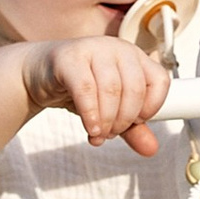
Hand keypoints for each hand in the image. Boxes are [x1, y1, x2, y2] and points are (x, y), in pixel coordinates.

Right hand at [35, 38, 173, 156]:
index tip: (136, 122)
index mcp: (134, 57)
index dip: (152, 107)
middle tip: (111, 133)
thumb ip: (132, 128)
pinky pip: (86, 88)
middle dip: (125, 120)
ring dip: (107, 121)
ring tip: (98, 133)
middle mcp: (118, 48)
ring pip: (111, 90)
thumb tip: (151, 150)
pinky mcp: (70, 58)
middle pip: (135, 89)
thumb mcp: (110, 108)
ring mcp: (94, 49)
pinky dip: (91, 114)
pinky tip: (90, 128)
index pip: (160, 81)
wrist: (39, 75)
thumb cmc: (79, 87)